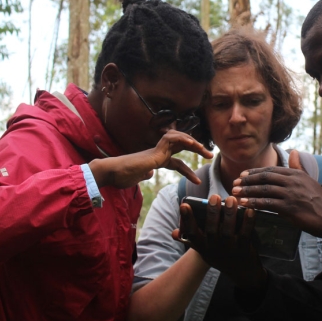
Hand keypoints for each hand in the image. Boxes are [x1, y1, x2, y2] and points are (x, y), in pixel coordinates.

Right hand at [89, 130, 212, 187]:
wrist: (111, 173)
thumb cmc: (121, 176)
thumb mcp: (137, 178)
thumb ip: (144, 174)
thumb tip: (149, 173)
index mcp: (156, 161)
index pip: (176, 162)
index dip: (188, 171)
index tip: (197, 181)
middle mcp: (158, 153)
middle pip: (182, 146)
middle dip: (197, 150)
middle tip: (210, 156)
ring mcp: (156, 150)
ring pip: (179, 140)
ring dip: (194, 143)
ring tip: (205, 151)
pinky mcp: (154, 150)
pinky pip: (171, 139)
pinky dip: (183, 139)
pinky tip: (193, 144)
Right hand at [173, 195, 267, 289]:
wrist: (241, 271)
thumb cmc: (220, 254)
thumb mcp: (204, 250)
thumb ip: (190, 239)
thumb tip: (174, 232)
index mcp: (202, 247)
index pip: (192, 233)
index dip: (187, 220)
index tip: (184, 205)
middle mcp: (214, 250)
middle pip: (211, 231)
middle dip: (212, 213)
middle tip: (214, 196)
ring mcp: (229, 250)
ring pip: (228, 232)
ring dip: (230, 215)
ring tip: (231, 199)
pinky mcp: (244, 250)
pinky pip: (245, 235)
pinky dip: (248, 222)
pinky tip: (250, 210)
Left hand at [232, 150, 321, 246]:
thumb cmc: (318, 200)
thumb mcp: (309, 180)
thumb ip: (298, 167)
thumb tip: (294, 151)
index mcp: (295, 174)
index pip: (271, 170)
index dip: (254, 172)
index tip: (242, 175)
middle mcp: (292, 181)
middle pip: (264, 178)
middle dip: (248, 180)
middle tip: (234, 183)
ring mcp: (291, 194)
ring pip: (264, 190)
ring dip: (247, 191)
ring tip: (235, 192)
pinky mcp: (289, 207)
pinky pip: (267, 203)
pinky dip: (254, 203)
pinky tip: (244, 204)